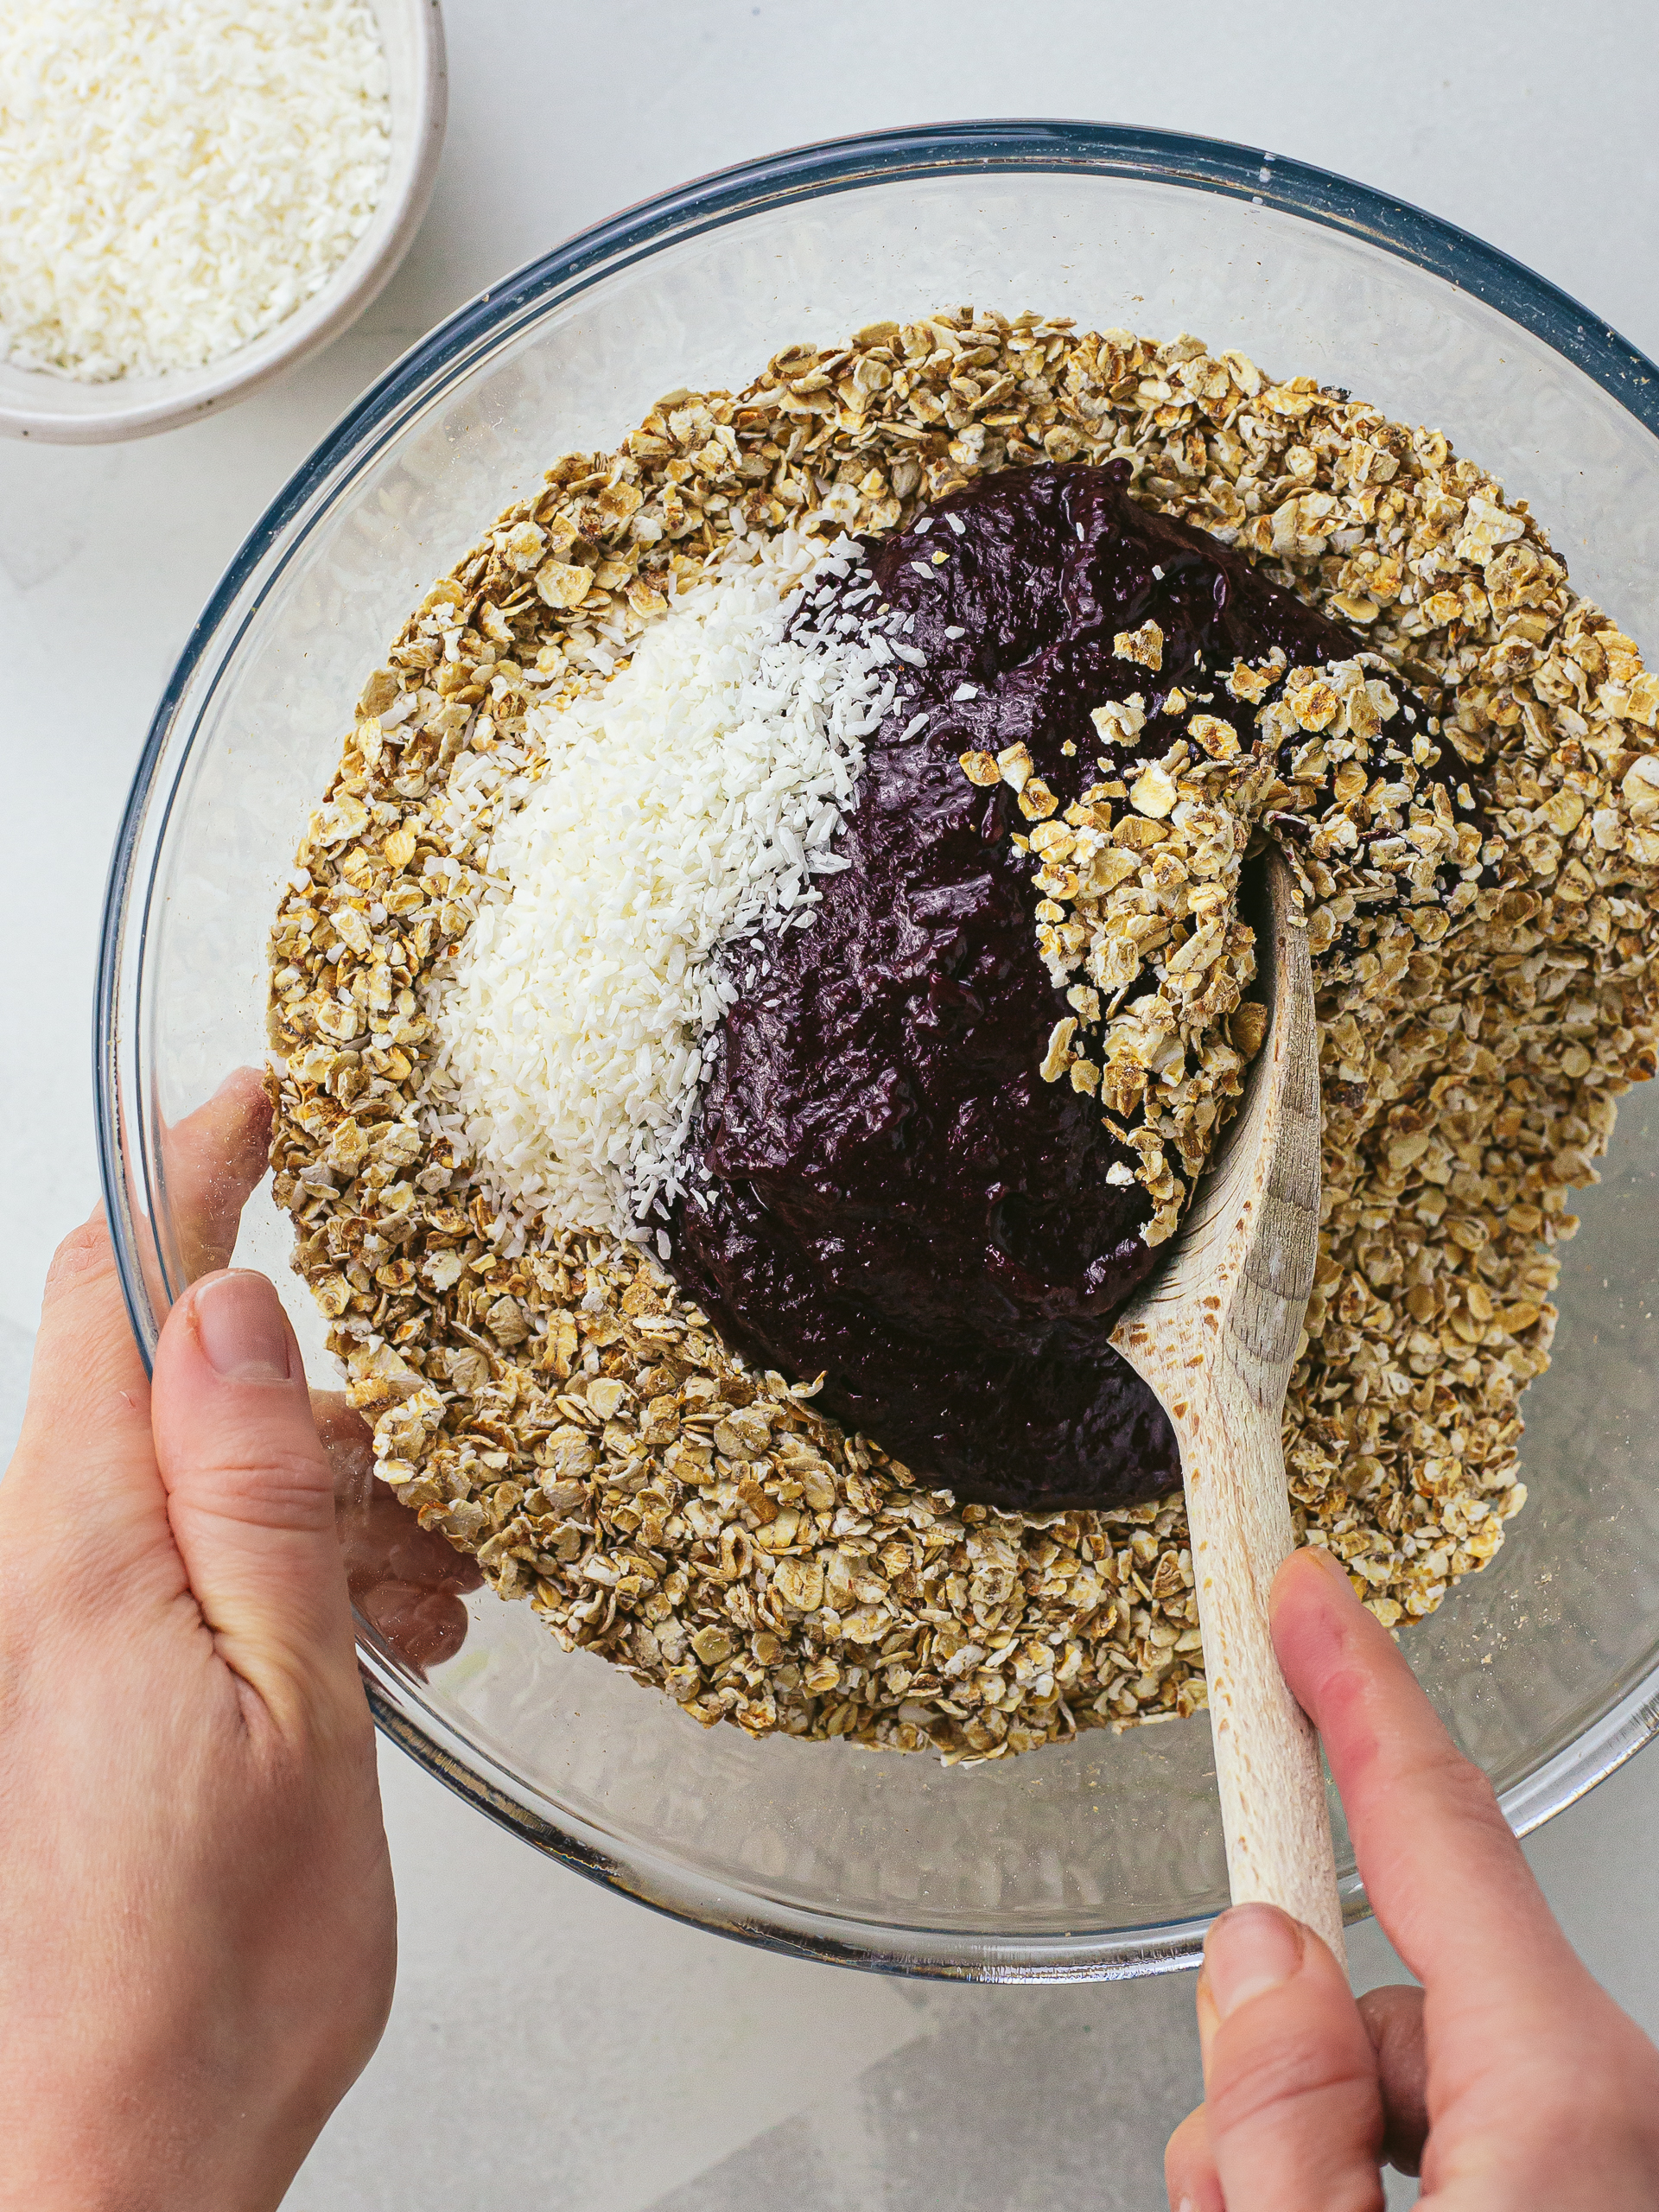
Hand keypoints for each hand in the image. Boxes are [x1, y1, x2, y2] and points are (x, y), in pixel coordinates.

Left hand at [0, 1074, 394, 2211]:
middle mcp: (46, 1567)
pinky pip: (187, 1562)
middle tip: (419, 1484)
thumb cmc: (199, 1976)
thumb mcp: (287, 1708)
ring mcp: (59, 1627)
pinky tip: (369, 1647)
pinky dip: (291, 1571)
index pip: (120, 1282)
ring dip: (323, 1503)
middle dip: (314, 1397)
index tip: (266, 1095)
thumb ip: (254, 1495)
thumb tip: (241, 1314)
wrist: (102, 2158)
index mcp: (85, 1545)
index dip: (194, 1164)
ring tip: (417, 1603)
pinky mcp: (83, 1685)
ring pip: (196, 1473)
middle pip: (168, 1376)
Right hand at [1165, 1548, 1658, 2207]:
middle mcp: (1614, 2117)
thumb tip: (1254, 1961)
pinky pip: (1443, 2150)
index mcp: (1566, 2099)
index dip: (1354, 1687)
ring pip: (1395, 2080)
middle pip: (1382, 1990)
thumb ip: (1281, 2112)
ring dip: (1307, 2145)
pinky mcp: (1588, 2201)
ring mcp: (1607, 2168)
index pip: (1435, 1826)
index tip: (1305, 1593)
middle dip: (1281, 2050)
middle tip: (1232, 2184)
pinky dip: (1359, 2183)